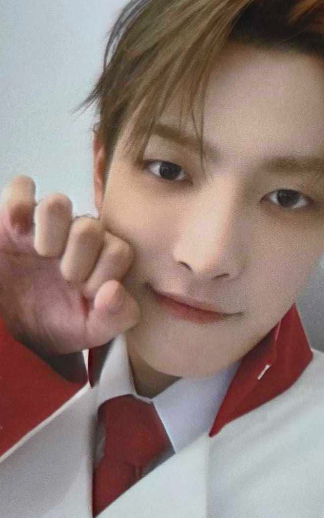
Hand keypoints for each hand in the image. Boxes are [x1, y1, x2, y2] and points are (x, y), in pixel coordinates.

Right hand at [0, 175, 140, 355]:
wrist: (18, 329)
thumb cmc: (59, 325)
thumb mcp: (91, 331)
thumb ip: (117, 316)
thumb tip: (113, 291)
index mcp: (102, 258)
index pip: (118, 251)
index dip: (104, 274)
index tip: (87, 294)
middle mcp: (77, 236)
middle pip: (89, 227)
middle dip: (76, 259)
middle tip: (64, 278)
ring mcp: (45, 224)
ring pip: (58, 203)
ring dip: (50, 232)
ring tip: (41, 254)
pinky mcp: (12, 216)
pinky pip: (20, 187)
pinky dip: (18, 203)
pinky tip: (16, 231)